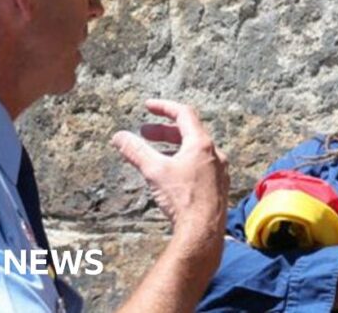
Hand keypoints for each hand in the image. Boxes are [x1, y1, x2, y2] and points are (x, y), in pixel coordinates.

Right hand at [111, 99, 229, 234]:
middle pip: (189, 132)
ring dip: (173, 148)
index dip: (163, 107)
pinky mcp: (218, 187)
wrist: (203, 231)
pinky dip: (183, 163)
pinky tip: (171, 176)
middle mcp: (215, 154)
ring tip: (154, 155)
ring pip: (194, 151)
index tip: (147, 106)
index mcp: (201, 144)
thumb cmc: (182, 199)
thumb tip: (118, 137)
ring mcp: (219, 171)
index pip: (183, 113)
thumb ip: (136, 151)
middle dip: (164, 131)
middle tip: (144, 133)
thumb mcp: (154, 170)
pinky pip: (200, 167)